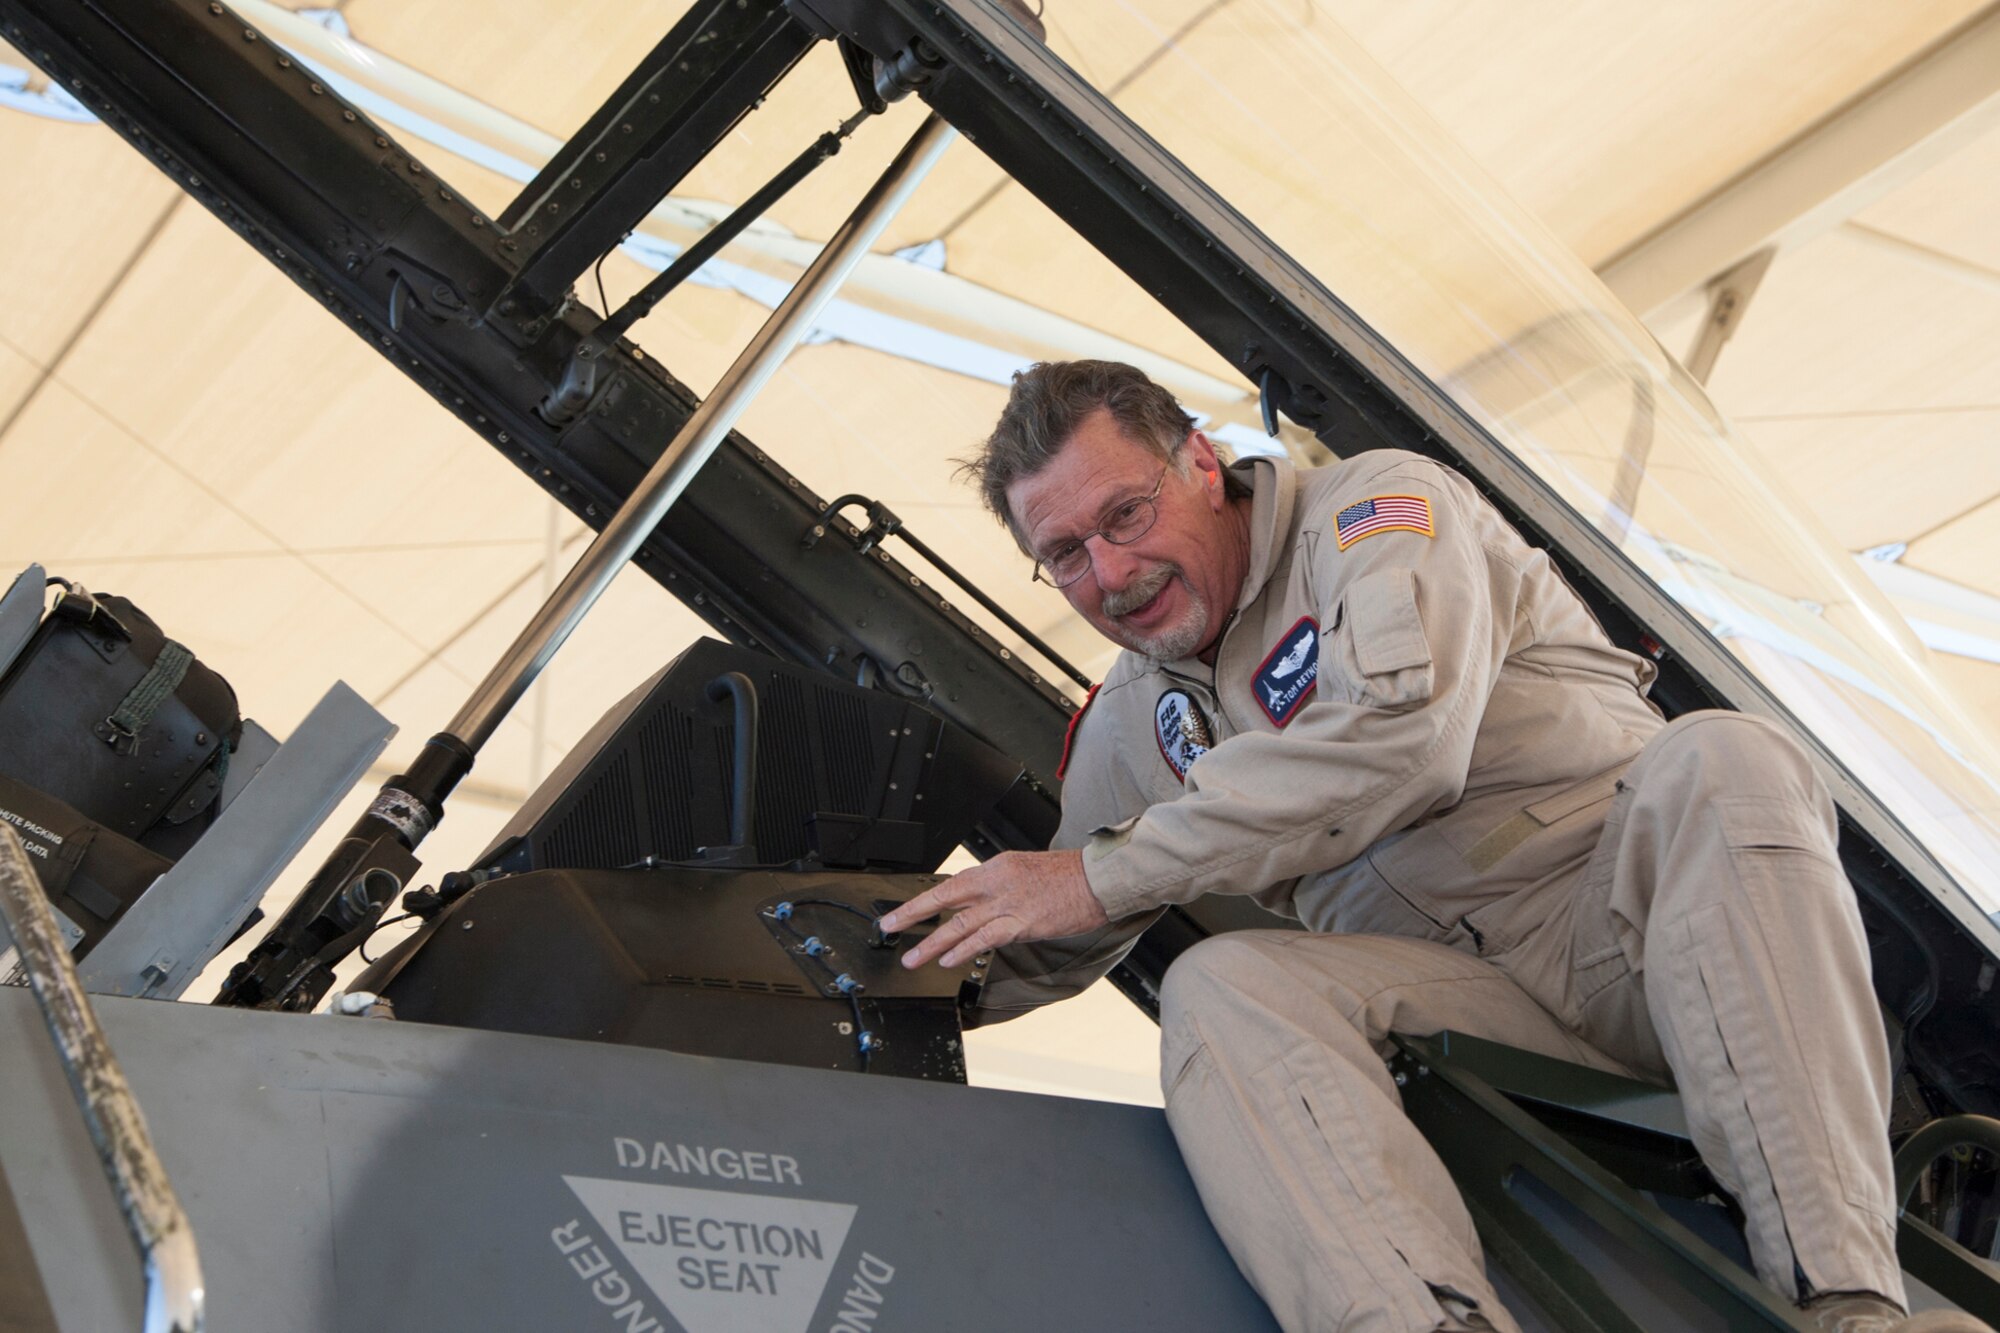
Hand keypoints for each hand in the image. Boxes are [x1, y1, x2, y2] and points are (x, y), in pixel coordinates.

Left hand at [878, 849, 1108, 969]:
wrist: (1099, 879)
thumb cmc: (1070, 878)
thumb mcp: (1026, 872)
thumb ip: (1000, 888)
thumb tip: (979, 907)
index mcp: (997, 866)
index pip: (952, 883)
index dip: (924, 899)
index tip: (904, 911)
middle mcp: (997, 881)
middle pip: (945, 898)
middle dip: (913, 915)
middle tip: (889, 927)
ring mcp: (1008, 902)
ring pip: (959, 923)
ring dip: (932, 943)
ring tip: (913, 957)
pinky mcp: (1022, 922)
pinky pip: (985, 938)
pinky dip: (963, 949)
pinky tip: (948, 959)